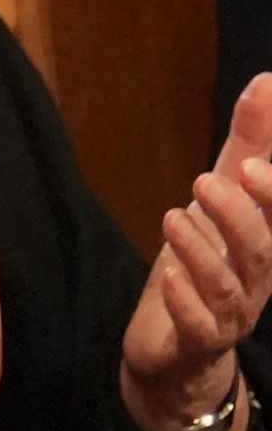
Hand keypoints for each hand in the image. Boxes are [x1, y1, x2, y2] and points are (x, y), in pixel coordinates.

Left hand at [120, 73, 271, 430]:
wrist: (175, 348)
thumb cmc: (205, 264)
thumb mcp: (218, 201)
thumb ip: (245, 146)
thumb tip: (268, 82)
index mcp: (265, 245)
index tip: (252, 164)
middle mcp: (257, 281)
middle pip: (262, 250)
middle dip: (240, 215)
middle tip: (206, 180)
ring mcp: (230, 315)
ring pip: (229, 286)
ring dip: (202, 250)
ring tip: (172, 217)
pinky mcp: (196, 342)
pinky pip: (200, 326)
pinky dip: (186, 300)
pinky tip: (168, 276)